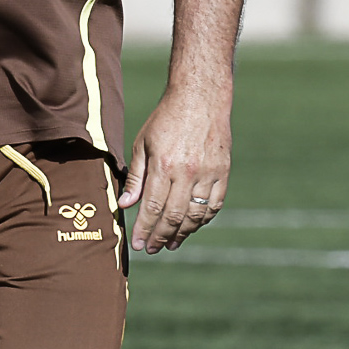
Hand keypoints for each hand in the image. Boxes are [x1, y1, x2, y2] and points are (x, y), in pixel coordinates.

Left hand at [120, 85, 231, 252]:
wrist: (200, 99)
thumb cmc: (165, 120)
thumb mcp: (142, 143)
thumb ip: (136, 176)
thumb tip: (125, 204)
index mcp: (164, 164)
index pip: (152, 206)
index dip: (145, 229)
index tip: (138, 245)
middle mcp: (187, 172)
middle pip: (174, 215)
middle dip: (161, 236)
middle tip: (152, 249)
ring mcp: (208, 174)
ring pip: (196, 214)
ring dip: (183, 233)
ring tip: (171, 244)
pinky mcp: (223, 173)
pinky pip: (214, 205)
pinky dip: (203, 220)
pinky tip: (192, 227)